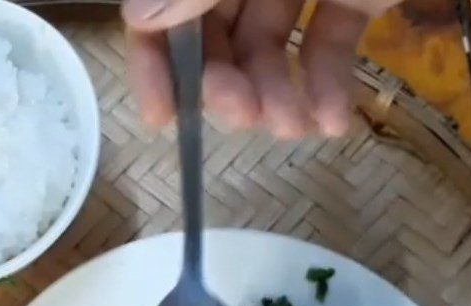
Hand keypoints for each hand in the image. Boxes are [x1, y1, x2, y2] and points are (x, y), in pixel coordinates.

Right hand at [122, 0, 398, 137]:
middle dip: (226, 84)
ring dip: (274, 95)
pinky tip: (330, 121)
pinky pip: (329, 40)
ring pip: (270, 45)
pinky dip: (328, 82)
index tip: (162, 117)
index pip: (161, 4)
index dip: (155, 58)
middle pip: (214, 32)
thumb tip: (140, 16)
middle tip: (240, 118)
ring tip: (291, 128)